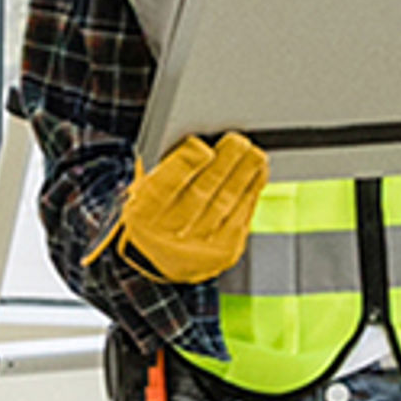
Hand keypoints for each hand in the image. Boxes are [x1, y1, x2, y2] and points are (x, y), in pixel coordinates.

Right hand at [85, 131, 269, 284]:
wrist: (161, 259)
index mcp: (143, 213)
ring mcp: (198, 247)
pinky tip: (257, 175)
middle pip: (201, 193)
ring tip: (254, 156)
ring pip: (225, 204)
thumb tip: (197, 144)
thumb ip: (164, 169)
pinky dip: (251, 193)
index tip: (202, 146)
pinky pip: (241, 217)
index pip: (165, 186)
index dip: (185, 164)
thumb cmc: (156, 214)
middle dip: (223, 164)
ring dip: (244, 176)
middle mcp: (169, 233)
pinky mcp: (224, 252)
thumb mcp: (144, 191)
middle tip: (238, 142)